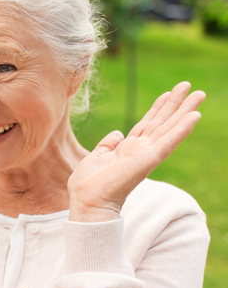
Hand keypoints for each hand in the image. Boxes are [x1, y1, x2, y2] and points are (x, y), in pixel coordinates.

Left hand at [68, 82, 204, 221]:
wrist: (88, 201)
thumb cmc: (88, 185)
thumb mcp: (96, 157)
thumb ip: (108, 145)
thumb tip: (117, 133)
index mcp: (127, 149)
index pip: (146, 124)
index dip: (157, 108)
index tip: (167, 93)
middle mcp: (140, 150)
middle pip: (161, 122)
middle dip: (175, 104)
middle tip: (190, 87)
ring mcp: (146, 154)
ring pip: (169, 127)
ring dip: (185, 111)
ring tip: (199, 94)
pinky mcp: (149, 159)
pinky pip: (169, 141)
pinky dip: (182, 129)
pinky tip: (194, 116)